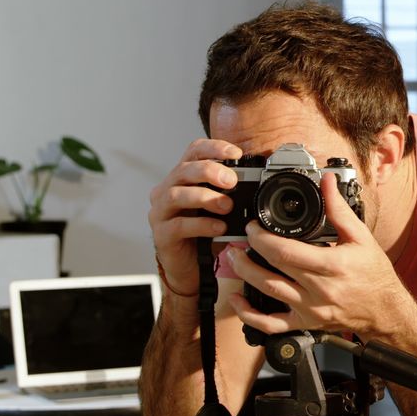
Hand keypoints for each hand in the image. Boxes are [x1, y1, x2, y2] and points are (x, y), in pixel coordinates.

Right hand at [148, 139, 241, 296]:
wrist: (190, 268)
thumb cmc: (204, 234)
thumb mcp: (218, 209)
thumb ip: (229, 193)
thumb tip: (255, 184)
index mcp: (182, 179)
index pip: (193, 152)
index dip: (213, 147)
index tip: (235, 153)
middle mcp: (167, 191)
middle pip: (184, 170)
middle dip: (210, 171)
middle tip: (232, 180)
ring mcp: (161, 213)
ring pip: (177, 195)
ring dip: (205, 197)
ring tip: (227, 206)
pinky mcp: (162, 235)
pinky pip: (179, 225)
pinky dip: (202, 224)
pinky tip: (219, 228)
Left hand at [227, 173, 411, 337]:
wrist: (384, 311)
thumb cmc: (374, 275)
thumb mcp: (361, 237)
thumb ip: (339, 209)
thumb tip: (327, 182)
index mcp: (332, 265)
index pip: (287, 252)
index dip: (263, 238)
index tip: (254, 226)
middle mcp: (319, 289)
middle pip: (273, 269)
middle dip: (249, 251)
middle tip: (240, 237)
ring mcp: (310, 309)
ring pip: (268, 292)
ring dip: (244, 274)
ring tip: (233, 258)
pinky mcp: (305, 323)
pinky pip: (271, 324)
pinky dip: (249, 314)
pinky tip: (237, 300)